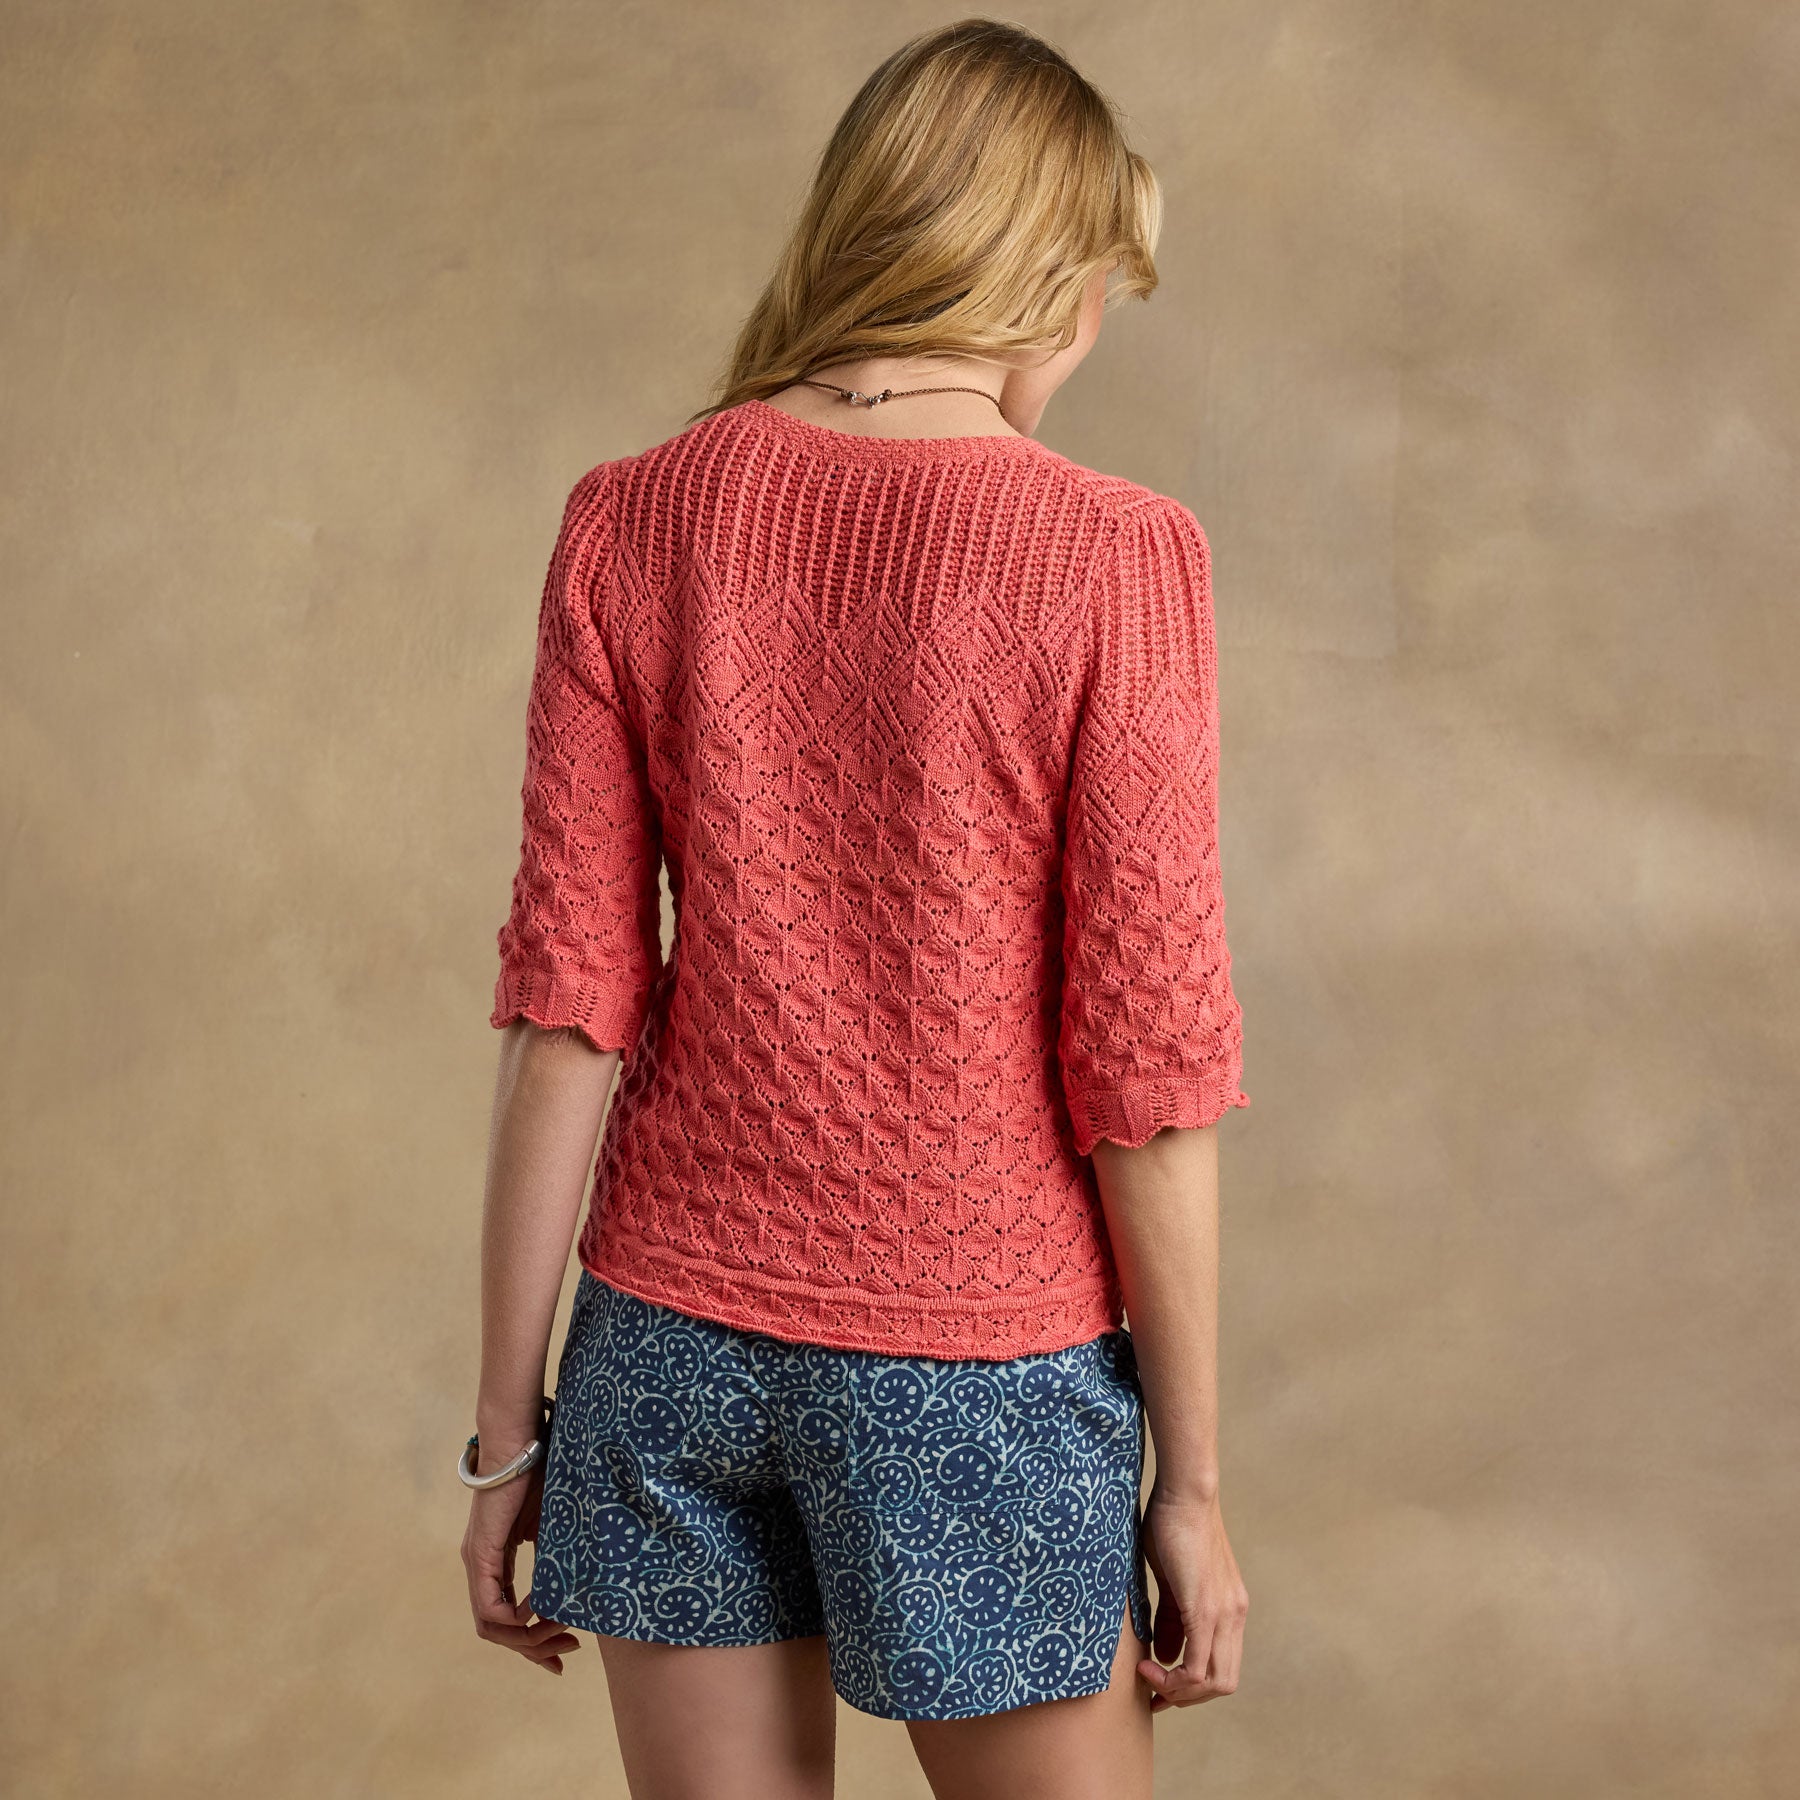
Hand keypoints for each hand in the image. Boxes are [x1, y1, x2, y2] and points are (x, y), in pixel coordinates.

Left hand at [460, 1447, 580, 1674]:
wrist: (521, 1445)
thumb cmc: (540, 1475)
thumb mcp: (553, 1528)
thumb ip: (554, 1561)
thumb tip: (571, 1591)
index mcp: (495, 1561)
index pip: (506, 1617)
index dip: (533, 1641)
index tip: (564, 1649)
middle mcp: (480, 1568)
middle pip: (496, 1631)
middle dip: (532, 1651)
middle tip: (565, 1657)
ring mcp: (476, 1563)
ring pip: (490, 1627)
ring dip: (526, 1641)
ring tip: (561, 1637)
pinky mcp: (479, 1554)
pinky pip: (489, 1607)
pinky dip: (513, 1621)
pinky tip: (538, 1616)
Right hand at [1135, 1478, 1248, 1710]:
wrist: (1184, 1492)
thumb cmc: (1172, 1525)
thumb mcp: (1171, 1580)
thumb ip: (1171, 1618)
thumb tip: (1166, 1656)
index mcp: (1229, 1608)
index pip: (1222, 1666)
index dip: (1192, 1685)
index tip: (1159, 1682)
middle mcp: (1234, 1614)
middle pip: (1224, 1683)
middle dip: (1187, 1697)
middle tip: (1155, 1693)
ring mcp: (1225, 1612)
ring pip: (1216, 1681)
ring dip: (1181, 1692)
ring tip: (1149, 1678)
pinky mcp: (1206, 1608)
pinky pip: (1198, 1665)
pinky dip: (1174, 1678)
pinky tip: (1147, 1666)